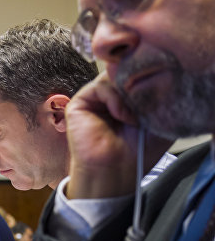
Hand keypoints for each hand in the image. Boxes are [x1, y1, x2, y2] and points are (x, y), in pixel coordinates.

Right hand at [65, 74, 171, 198]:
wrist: (117, 169)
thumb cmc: (138, 150)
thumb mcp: (159, 116)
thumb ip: (158, 92)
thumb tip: (153, 72)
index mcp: (129, 98)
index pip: (139, 73)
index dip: (150, 77)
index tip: (160, 91)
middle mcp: (112, 96)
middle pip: (126, 71)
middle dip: (139, 84)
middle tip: (147, 104)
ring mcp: (96, 98)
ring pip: (115, 75)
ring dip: (129, 94)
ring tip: (133, 117)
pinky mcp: (81, 102)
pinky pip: (101, 85)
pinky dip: (115, 98)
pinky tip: (121, 115)